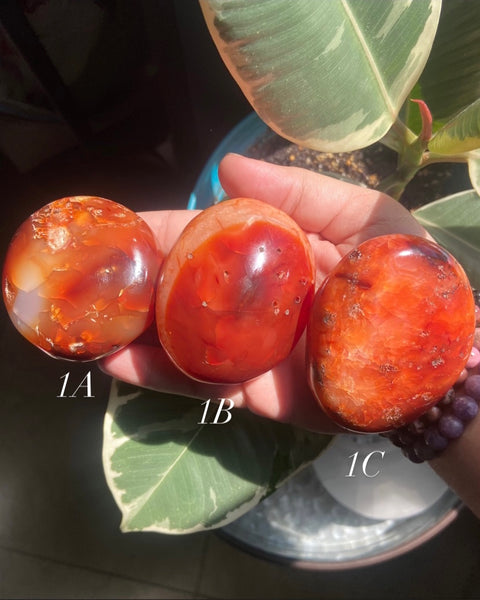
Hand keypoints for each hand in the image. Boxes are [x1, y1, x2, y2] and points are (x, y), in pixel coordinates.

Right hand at [99, 153, 427, 432]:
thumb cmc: (402, 277)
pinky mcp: (253, 394)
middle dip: (128, 283)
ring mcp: (246, 350)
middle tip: (75, 277)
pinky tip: (112, 359)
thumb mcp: (361, 214)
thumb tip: (226, 164)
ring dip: (124, 329)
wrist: (433, 358)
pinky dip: (154, 373)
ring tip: (76, 320)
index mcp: (270, 255)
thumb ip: (299, 190)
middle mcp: (249, 302)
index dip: (157, 231)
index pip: (201, 238)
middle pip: (178, 289)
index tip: (112, 227)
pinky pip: (197, 383)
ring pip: (174, 337)